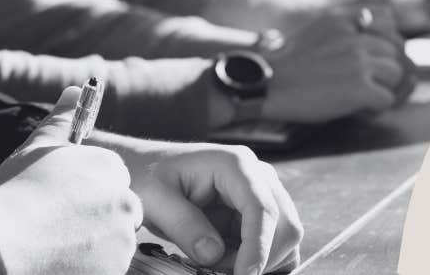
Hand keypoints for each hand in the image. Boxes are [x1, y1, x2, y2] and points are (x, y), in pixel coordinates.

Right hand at [0, 87, 142, 274]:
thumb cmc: (11, 193)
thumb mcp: (36, 149)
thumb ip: (61, 120)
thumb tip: (76, 89)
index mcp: (110, 169)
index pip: (112, 180)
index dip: (86, 193)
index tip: (60, 203)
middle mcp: (125, 203)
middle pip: (118, 214)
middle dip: (94, 221)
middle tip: (55, 229)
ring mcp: (121, 243)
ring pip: (112, 246)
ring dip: (90, 248)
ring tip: (50, 247)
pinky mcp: (113, 273)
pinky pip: (105, 269)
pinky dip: (86, 269)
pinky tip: (55, 265)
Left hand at [123, 142, 302, 274]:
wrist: (143, 167)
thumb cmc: (147, 176)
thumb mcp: (155, 199)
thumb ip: (184, 225)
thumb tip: (213, 255)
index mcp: (235, 164)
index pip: (263, 209)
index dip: (258, 247)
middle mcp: (257, 175)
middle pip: (286, 225)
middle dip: (260, 258)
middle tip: (219, 272)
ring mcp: (261, 193)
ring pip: (285, 238)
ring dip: (260, 261)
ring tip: (218, 265)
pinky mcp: (256, 212)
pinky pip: (272, 244)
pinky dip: (257, 260)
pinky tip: (228, 262)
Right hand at [262, 5, 406, 122]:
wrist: (267, 85)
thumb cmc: (287, 64)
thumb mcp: (316, 29)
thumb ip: (344, 28)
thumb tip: (369, 30)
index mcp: (344, 19)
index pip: (389, 19)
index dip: (387, 39)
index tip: (376, 54)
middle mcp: (356, 37)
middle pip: (395, 51)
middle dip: (385, 68)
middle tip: (367, 82)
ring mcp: (359, 62)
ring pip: (396, 74)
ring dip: (384, 87)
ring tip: (363, 95)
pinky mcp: (360, 88)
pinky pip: (387, 99)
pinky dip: (376, 107)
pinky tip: (359, 109)